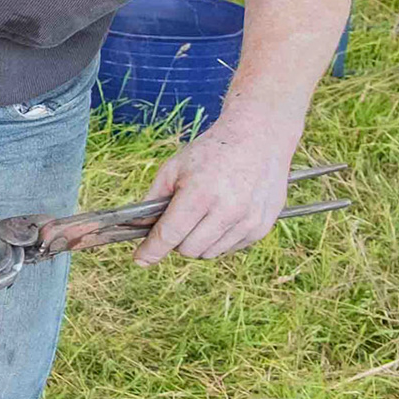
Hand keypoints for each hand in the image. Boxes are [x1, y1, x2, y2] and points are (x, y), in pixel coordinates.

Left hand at [133, 119, 297, 263]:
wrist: (258, 139)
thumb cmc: (211, 152)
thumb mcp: (174, 168)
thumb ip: (153, 200)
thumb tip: (137, 228)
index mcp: (201, 194)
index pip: (170, 235)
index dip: (151, 250)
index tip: (140, 259)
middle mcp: (228, 210)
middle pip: (188, 250)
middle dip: (176, 240)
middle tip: (178, 220)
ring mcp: (248, 221)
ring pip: (208, 253)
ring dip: (198, 241)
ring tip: (202, 214)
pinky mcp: (261, 227)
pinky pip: (228, 249)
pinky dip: (218, 239)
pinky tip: (221, 215)